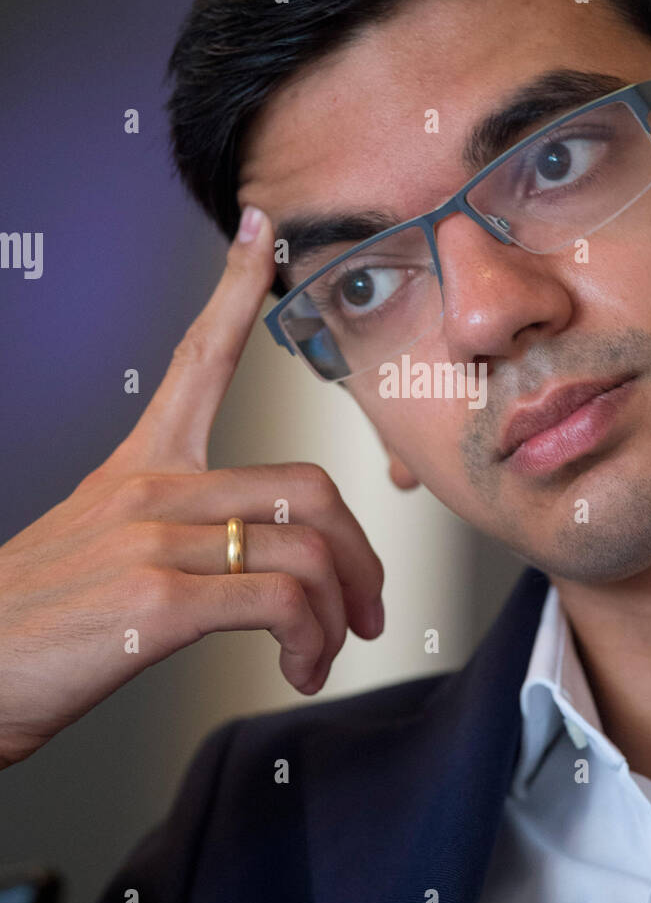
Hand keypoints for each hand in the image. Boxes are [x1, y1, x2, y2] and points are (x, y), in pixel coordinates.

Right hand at [0, 205, 384, 768]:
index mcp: (138, 470)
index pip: (198, 359)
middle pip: (308, 487)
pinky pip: (280, 602)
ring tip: (324, 654)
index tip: (262, 235)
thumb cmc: (34, 619)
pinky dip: (311, 642)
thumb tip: (247, 560)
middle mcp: (151, 492)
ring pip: (307, 550)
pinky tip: (298, 667)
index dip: (236, 291)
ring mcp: (154, 541)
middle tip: (364, 604)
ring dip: (338, 613)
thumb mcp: (99, 547)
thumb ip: (172, 533)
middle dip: (359, 555)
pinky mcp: (158, 601)